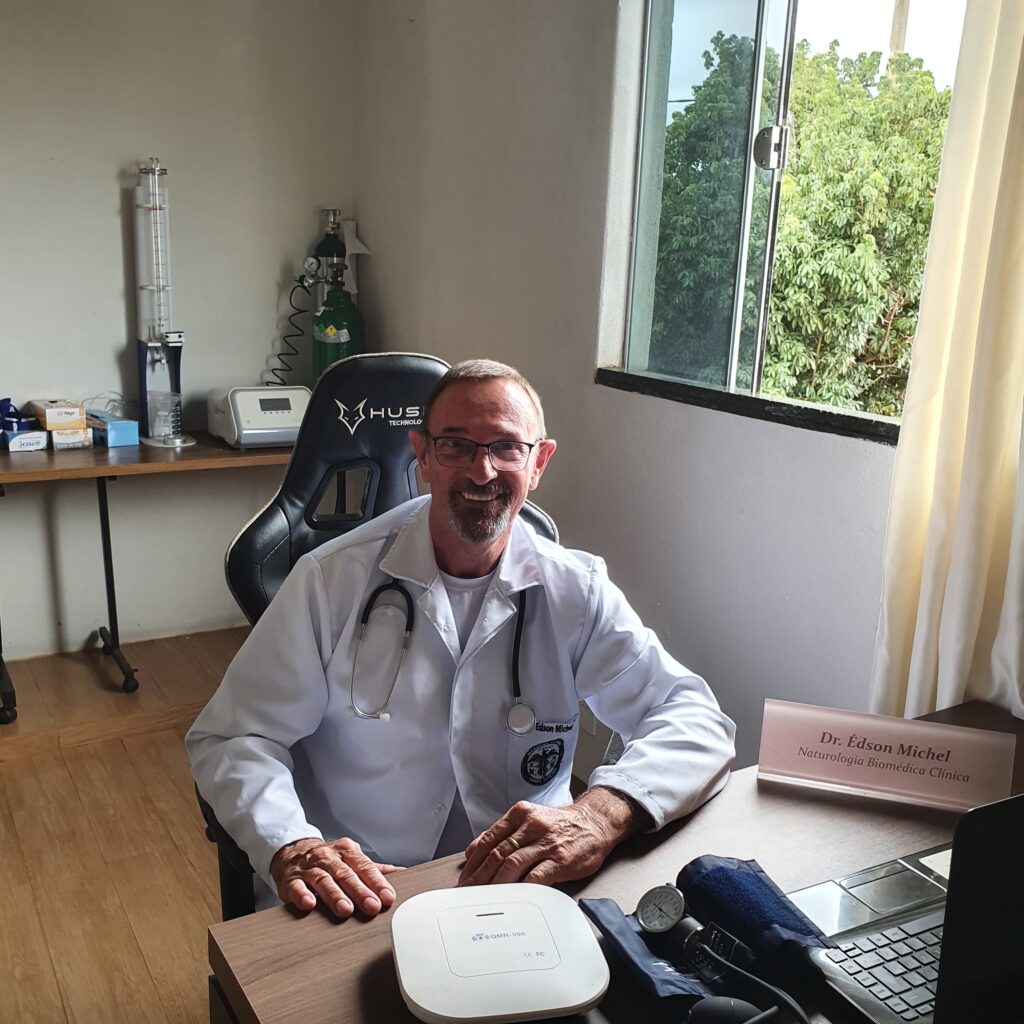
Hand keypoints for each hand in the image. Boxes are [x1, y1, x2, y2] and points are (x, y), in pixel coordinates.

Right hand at [270, 837, 402, 917]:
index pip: (364, 867)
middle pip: (346, 874)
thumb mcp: (352, 859)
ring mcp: (309, 869)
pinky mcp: (291, 881)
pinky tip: (309, 904)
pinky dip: (302, 895)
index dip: (377, 882)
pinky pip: (296, 887)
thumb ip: (375, 869)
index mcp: (346, 851)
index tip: (388, 897)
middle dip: (360, 891)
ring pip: (323, 880)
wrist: (292, 852)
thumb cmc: (328, 860)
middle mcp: (328, 857)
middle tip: (372, 906)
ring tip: (345, 909)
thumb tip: (403, 873)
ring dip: (335, 895)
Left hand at [457, 788, 650, 886]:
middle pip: (498, 853)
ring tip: (484, 895)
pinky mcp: (560, 860)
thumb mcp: (530, 818)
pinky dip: (520, 886)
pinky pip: (535, 876)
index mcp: (521, 814)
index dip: (475, 859)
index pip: (491, 838)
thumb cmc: (560, 825)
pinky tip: (511, 896)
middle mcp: (532, 826)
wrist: (594, 823)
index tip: (465, 875)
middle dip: (480, 874)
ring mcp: (546, 843)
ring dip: (494, 882)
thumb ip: (504, 832)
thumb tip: (475, 849)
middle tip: (468, 890)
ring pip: (512, 864)